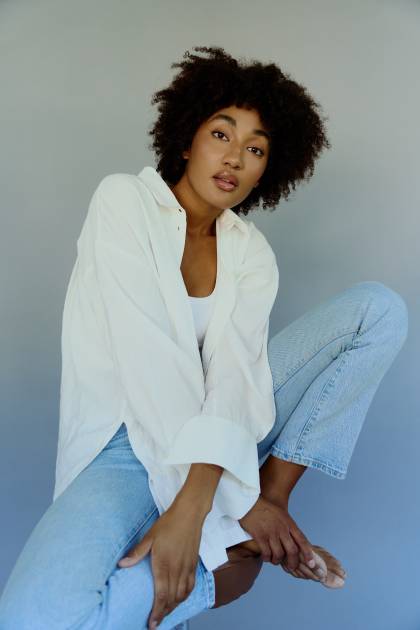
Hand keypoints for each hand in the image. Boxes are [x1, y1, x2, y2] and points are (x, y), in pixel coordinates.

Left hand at [117, 499, 203, 628]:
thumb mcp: (149, 536)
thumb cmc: (168, 523)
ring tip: (166, 613)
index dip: (157, 611)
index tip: (152, 623)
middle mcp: (177, 568)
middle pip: (172, 599)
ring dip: (174, 606)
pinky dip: (185, 596)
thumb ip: (137, 553)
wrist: (189, 514)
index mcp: (164, 564)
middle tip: (156, 622)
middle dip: (164, 613)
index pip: (161, 594)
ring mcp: (187, 567)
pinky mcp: (194, 564)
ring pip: (182, 595)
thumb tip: (122, 564)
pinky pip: (191, 586)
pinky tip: (180, 598)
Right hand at [238, 495, 315, 570]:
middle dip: (293, 562)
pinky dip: (267, 558)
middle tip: (291, 567)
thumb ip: (287, 526)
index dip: (307, 553)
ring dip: (277, 561)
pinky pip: (266, 553)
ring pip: (279, 554)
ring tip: (275, 560)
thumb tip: (294, 541)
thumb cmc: (265, 508)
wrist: (249, 502)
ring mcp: (271, 532)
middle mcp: (282, 528)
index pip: (302, 539)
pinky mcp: (260, 536)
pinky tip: (266, 557)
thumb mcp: (281, 513)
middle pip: (292, 550)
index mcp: (288, 522)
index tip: (311, 563)